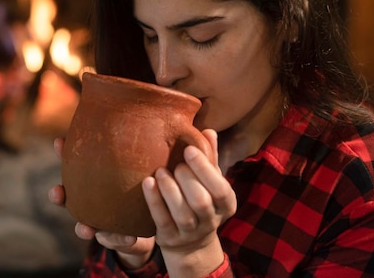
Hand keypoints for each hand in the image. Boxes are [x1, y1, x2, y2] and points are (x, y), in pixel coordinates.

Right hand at [48, 137, 156, 268]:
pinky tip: (130, 238)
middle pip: (67, 199)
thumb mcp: (143, 167)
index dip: (63, 153)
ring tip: (86, 229)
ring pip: (84, 226)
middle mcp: (90, 201)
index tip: (58, 141)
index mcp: (93, 181)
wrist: (149, 222)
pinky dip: (119, 240)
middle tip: (56, 192)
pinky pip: (114, 240)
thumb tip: (158, 118)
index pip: (74, 164)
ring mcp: (99, 221)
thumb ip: (144, 150)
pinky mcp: (115, 238)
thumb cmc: (141, 187)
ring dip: (83, 227)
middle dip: (58, 196)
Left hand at [142, 129, 235, 275]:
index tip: (189, 149)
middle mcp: (211, 220)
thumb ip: (209, 158)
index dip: (204, 168)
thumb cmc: (200, 199)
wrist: (189, 242)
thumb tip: (208, 131)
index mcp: (226, 204)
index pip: (220, 188)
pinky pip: (162, 220)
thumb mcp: (209, 181)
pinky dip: (154, 201)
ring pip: (183, 214)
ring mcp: (190, 232)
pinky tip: (147, 183)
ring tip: (160, 172)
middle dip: (187, 179)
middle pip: (202, 201)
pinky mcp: (170, 237)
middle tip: (176, 164)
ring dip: (170, 190)